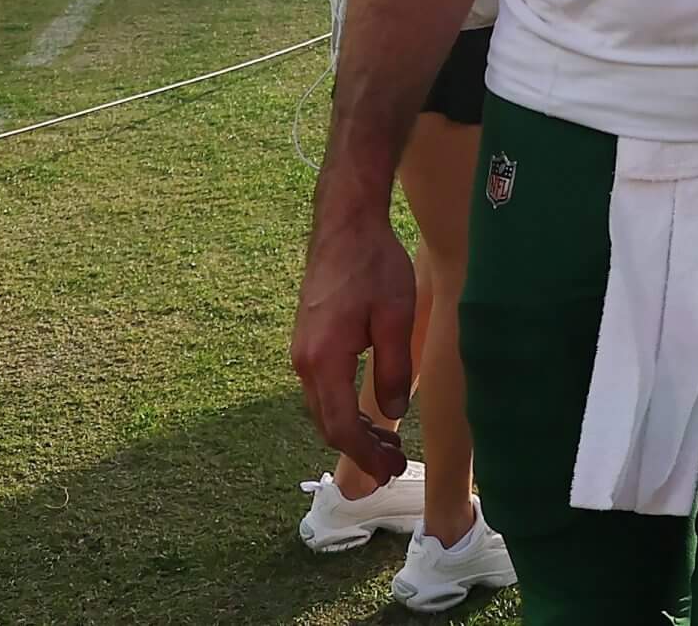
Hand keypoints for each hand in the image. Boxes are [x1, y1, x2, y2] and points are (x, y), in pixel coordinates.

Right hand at [290, 198, 416, 483]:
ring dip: (352, 430)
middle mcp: (303, 361)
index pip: (339, 425)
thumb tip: (391, 415)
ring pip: (324, 406)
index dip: (363, 454)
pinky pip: (323, 387)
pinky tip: (369, 411)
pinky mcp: (308, 340)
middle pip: (327, 422)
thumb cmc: (373, 265)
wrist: (345, 226)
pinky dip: (344, 407)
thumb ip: (393, 369)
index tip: (388, 470)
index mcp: (323, 359)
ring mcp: (302, 350)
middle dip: (359, 449)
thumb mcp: (395, 317)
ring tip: (387, 445)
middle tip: (392, 467)